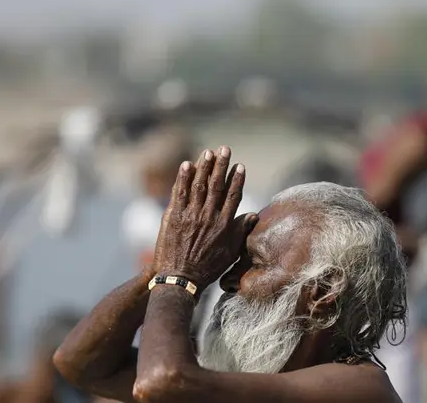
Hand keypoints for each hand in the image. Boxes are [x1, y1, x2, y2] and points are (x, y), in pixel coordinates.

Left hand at [154, 146, 256, 292]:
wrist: (180, 278)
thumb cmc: (207, 267)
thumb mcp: (230, 251)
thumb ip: (241, 231)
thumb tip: (253, 216)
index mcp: (223, 224)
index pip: (233, 196)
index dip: (237, 179)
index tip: (240, 165)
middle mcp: (208, 217)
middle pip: (217, 185)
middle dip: (221, 165)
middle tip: (225, 148)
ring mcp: (190, 215)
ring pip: (199, 185)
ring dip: (204, 166)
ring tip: (208, 152)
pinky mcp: (173, 217)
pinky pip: (179, 193)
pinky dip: (183, 178)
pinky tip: (187, 165)